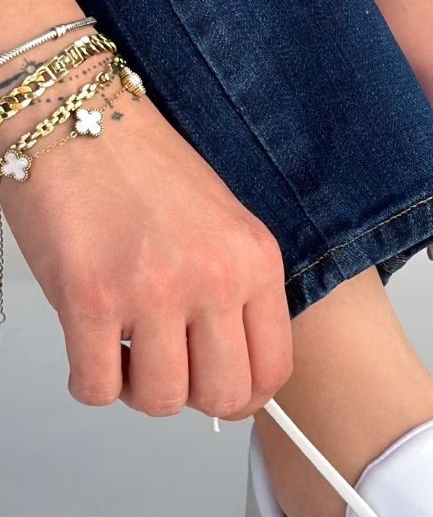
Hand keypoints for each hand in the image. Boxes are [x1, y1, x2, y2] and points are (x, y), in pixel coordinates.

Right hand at [0, 0, 291, 417]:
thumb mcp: (220, 223)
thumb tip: (231, 362)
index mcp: (253, 258)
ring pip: (160, 400)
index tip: (217, 386)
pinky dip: (89, 381)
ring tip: (122, 351)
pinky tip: (88, 349)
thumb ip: (232, 289)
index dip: (243, 393)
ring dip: (135, 389)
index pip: (274, 367)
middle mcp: (213, 277)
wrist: (74, 116)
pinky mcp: (90, 299)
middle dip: (189, 395)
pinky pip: (97, 387)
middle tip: (164, 369)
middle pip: (222, 395)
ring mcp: (153, 291)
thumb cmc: (140, 165)